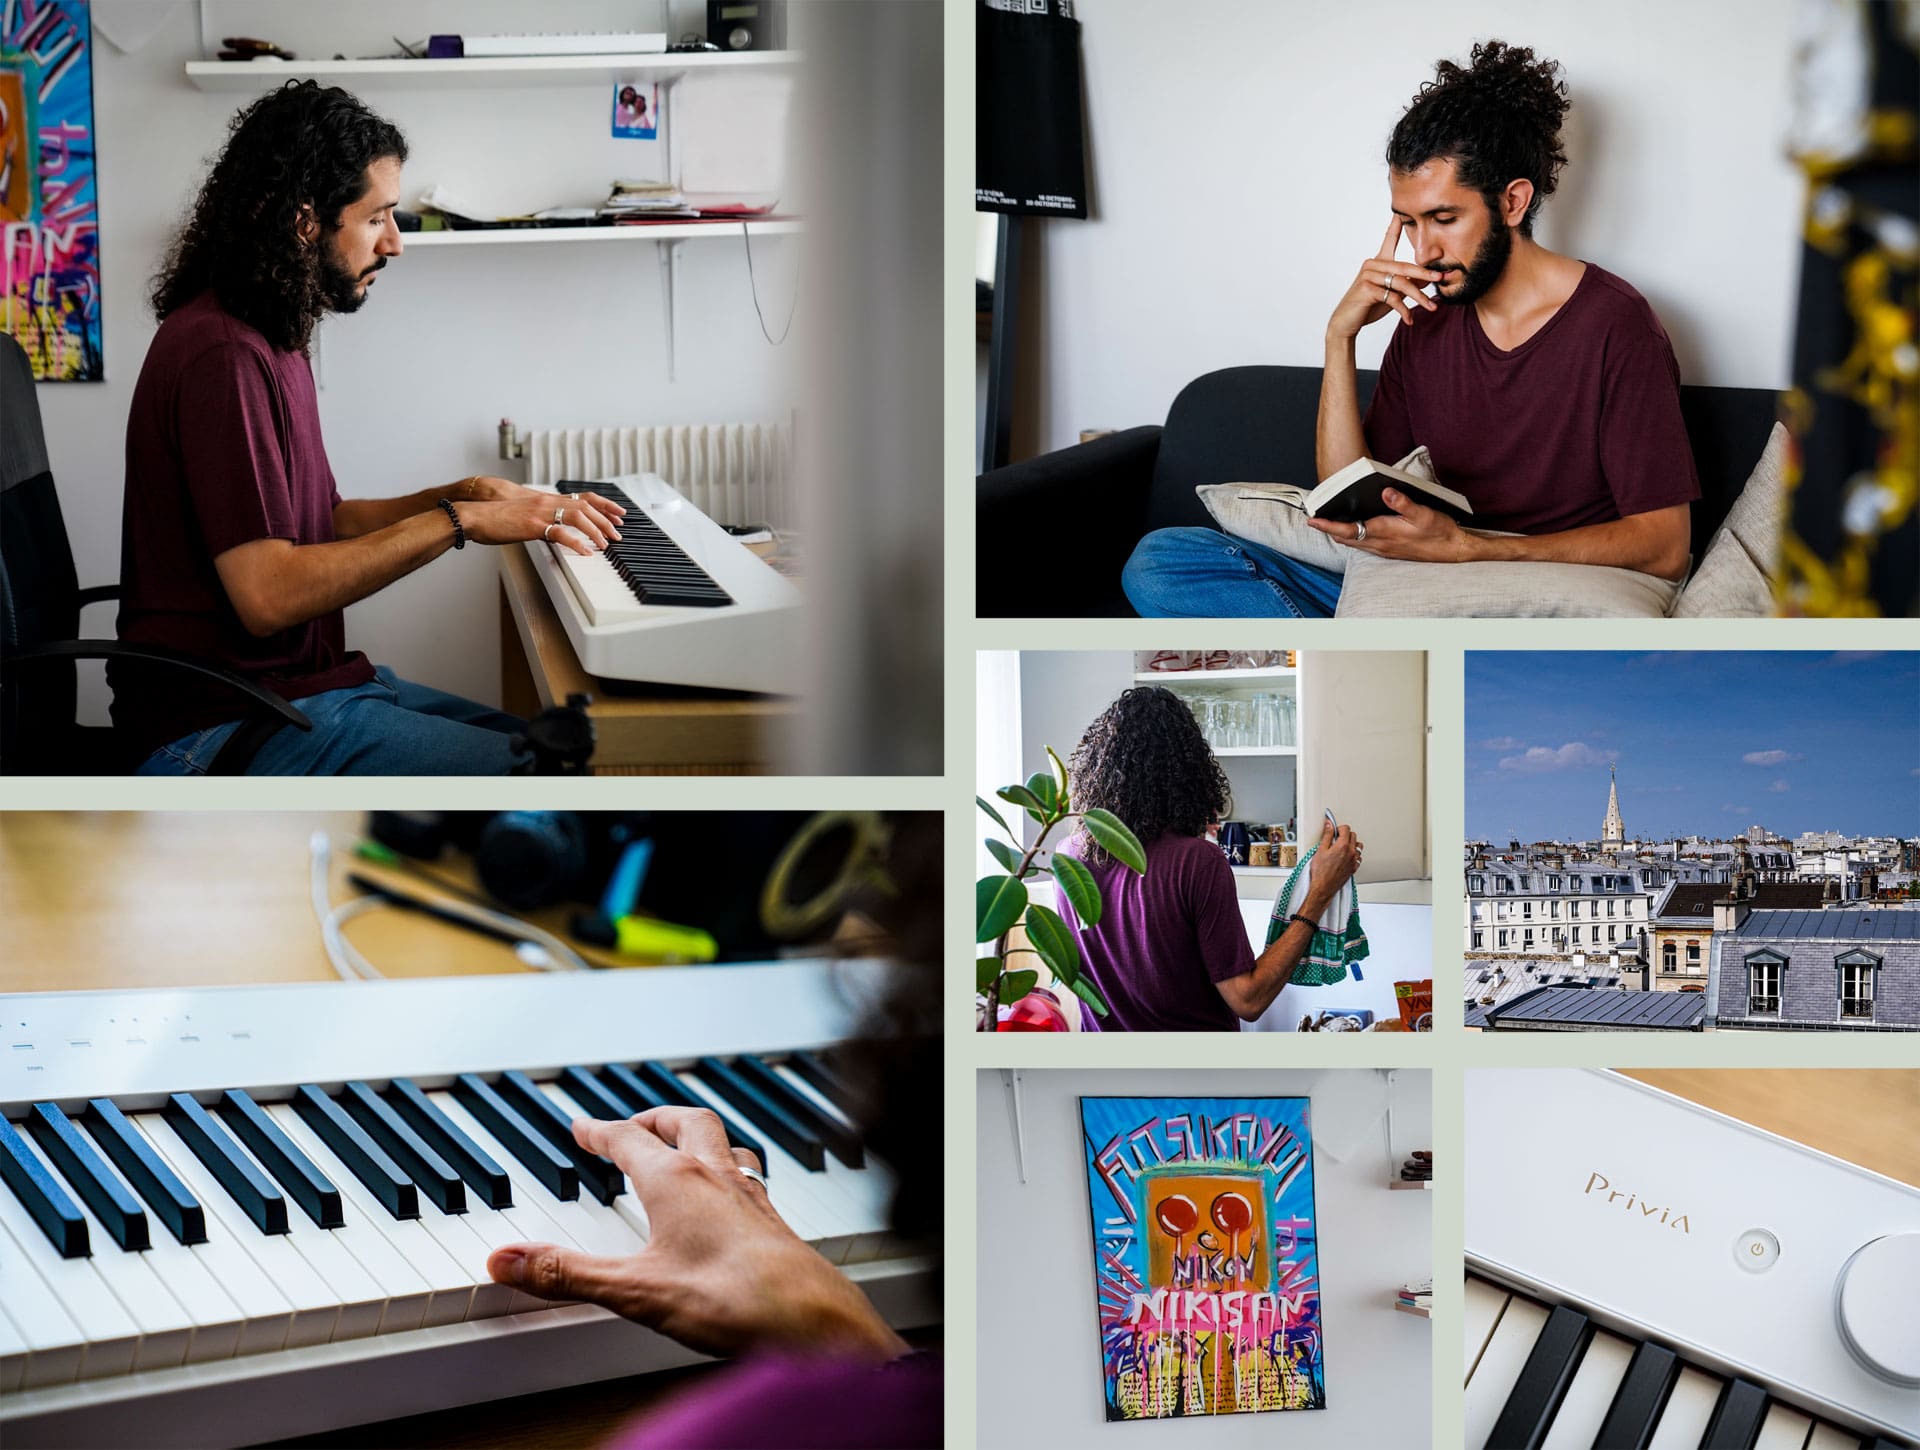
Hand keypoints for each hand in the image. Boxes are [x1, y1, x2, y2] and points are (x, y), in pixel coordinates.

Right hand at [454, 486, 624, 556]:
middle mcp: (546, 502)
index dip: (604, 504)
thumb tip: (554, 532)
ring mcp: (540, 512)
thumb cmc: (494, 519)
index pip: (583, 497)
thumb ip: (541, 521)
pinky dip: (577, 543)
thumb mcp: (523, 516)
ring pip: (578, 516)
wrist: (473, 515)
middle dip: (605, 519)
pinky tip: (586, 552)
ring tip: (606, 544)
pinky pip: (560, 533)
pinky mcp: (532, 525)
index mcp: (546, 499)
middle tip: (618, 533)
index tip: (619, 513)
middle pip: (586, 506)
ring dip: (596, 530)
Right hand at [486, 1107, 907, 1361]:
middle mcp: (718, 1176)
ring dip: (698, 1137)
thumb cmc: (733, 1298)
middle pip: (686, 1122)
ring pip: (725, 1143)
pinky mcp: (775, 1221)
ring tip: (683, 1148)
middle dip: (654, 1118)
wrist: (811, 1321)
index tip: (582, 1127)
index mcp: (677, 1181)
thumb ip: (568, 1275)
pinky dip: (729, 1171)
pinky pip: (750, 1176)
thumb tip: (506, 1260)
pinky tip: (731, 1198)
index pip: (629, 1139)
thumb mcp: (634, 1290)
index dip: (599, 1131)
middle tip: (634, 1124)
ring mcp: (753, 1195)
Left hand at [1308, 487, 1473, 561]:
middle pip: (1345, 538)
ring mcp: (1384, 549)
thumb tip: (1386, 492)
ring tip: (1329, 522)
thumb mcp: (1424, 513)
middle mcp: (1380, 544)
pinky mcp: (1390, 551)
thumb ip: (1403, 502)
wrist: (1453, 551)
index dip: (1328, 526)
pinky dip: (1354, 536)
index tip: (1312, 520)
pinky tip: (1355, 527)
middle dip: (1329, 529)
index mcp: (1384, 532)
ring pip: (1354, 543)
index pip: (1348, 531)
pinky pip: (1365, 545)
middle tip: (1315, 518)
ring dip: (1340, 534)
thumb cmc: (1440, 532)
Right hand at [1309, 823, 1362, 896]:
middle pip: (1353, 835)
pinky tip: (1346, 856)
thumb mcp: (1320, 850)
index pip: (1346, 829)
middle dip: (1345, 834)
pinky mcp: (1354, 867)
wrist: (1324, 887)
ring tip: (1342, 846)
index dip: (1339, 828)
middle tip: (1336, 838)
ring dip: (1352, 843)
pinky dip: (1354, 854)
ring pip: (1358, 846)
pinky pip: (1359, 856)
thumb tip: (1329, 825)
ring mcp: (1354, 860)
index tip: (1334, 831)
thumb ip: (1327, 835)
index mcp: (1343, 845)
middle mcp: (1351, 852)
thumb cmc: (1321, 871)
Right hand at [1327, 216, 1442, 339]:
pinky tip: (1409, 319)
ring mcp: (1368, 275)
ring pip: (1401, 284)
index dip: (1396, 225)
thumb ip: (1408, 284)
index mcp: (1378, 262)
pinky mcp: (1367, 288)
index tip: (1402, 212)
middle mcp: (1373, 264)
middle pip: (1405, 267)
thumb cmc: (1368, 306)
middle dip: (1425, 273)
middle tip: (1441, 276)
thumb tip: (1429, 279)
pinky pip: (1392, 298)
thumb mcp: (1392, 294)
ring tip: (1431, 307)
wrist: (1346, 322)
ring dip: (1419, 297)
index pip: (1389, 239)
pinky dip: (1403, 310)